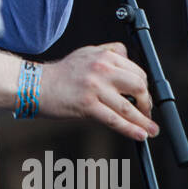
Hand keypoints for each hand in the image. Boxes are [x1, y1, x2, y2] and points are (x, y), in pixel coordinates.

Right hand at [38, 42, 157, 140]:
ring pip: (128, 106)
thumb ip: (108, 53)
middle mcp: (101, 68)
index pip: (136, 71)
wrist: (36, 85)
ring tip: (151, 130)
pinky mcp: (87, 105)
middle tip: (146, 113)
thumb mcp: (86, 53)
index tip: (143, 98)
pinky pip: (114, 120)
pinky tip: (140, 135)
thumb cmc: (60, 74)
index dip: (144, 87)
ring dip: (143, 120)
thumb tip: (129, 60)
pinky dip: (131, 129)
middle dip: (146, 103)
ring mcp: (94, 87)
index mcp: (103, 55)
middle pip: (138, 85)